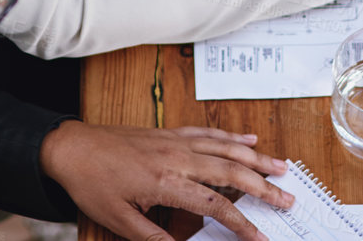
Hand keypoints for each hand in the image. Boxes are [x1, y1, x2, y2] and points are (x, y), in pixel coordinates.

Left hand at [39, 120, 292, 240]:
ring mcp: (177, 142)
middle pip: (232, 172)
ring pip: (227, 148)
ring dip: (257, 157)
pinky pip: (209, 132)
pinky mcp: (171, 133)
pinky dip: (233, 136)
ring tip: (282, 168)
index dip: (242, 224)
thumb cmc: (94, 186)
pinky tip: (250, 139)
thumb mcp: (120, 223)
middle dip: (263, 187)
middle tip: (288, 199)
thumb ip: (154, 240)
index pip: (216, 205)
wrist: (73, 148)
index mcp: (167, 183)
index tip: (262, 238)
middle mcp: (179, 158)